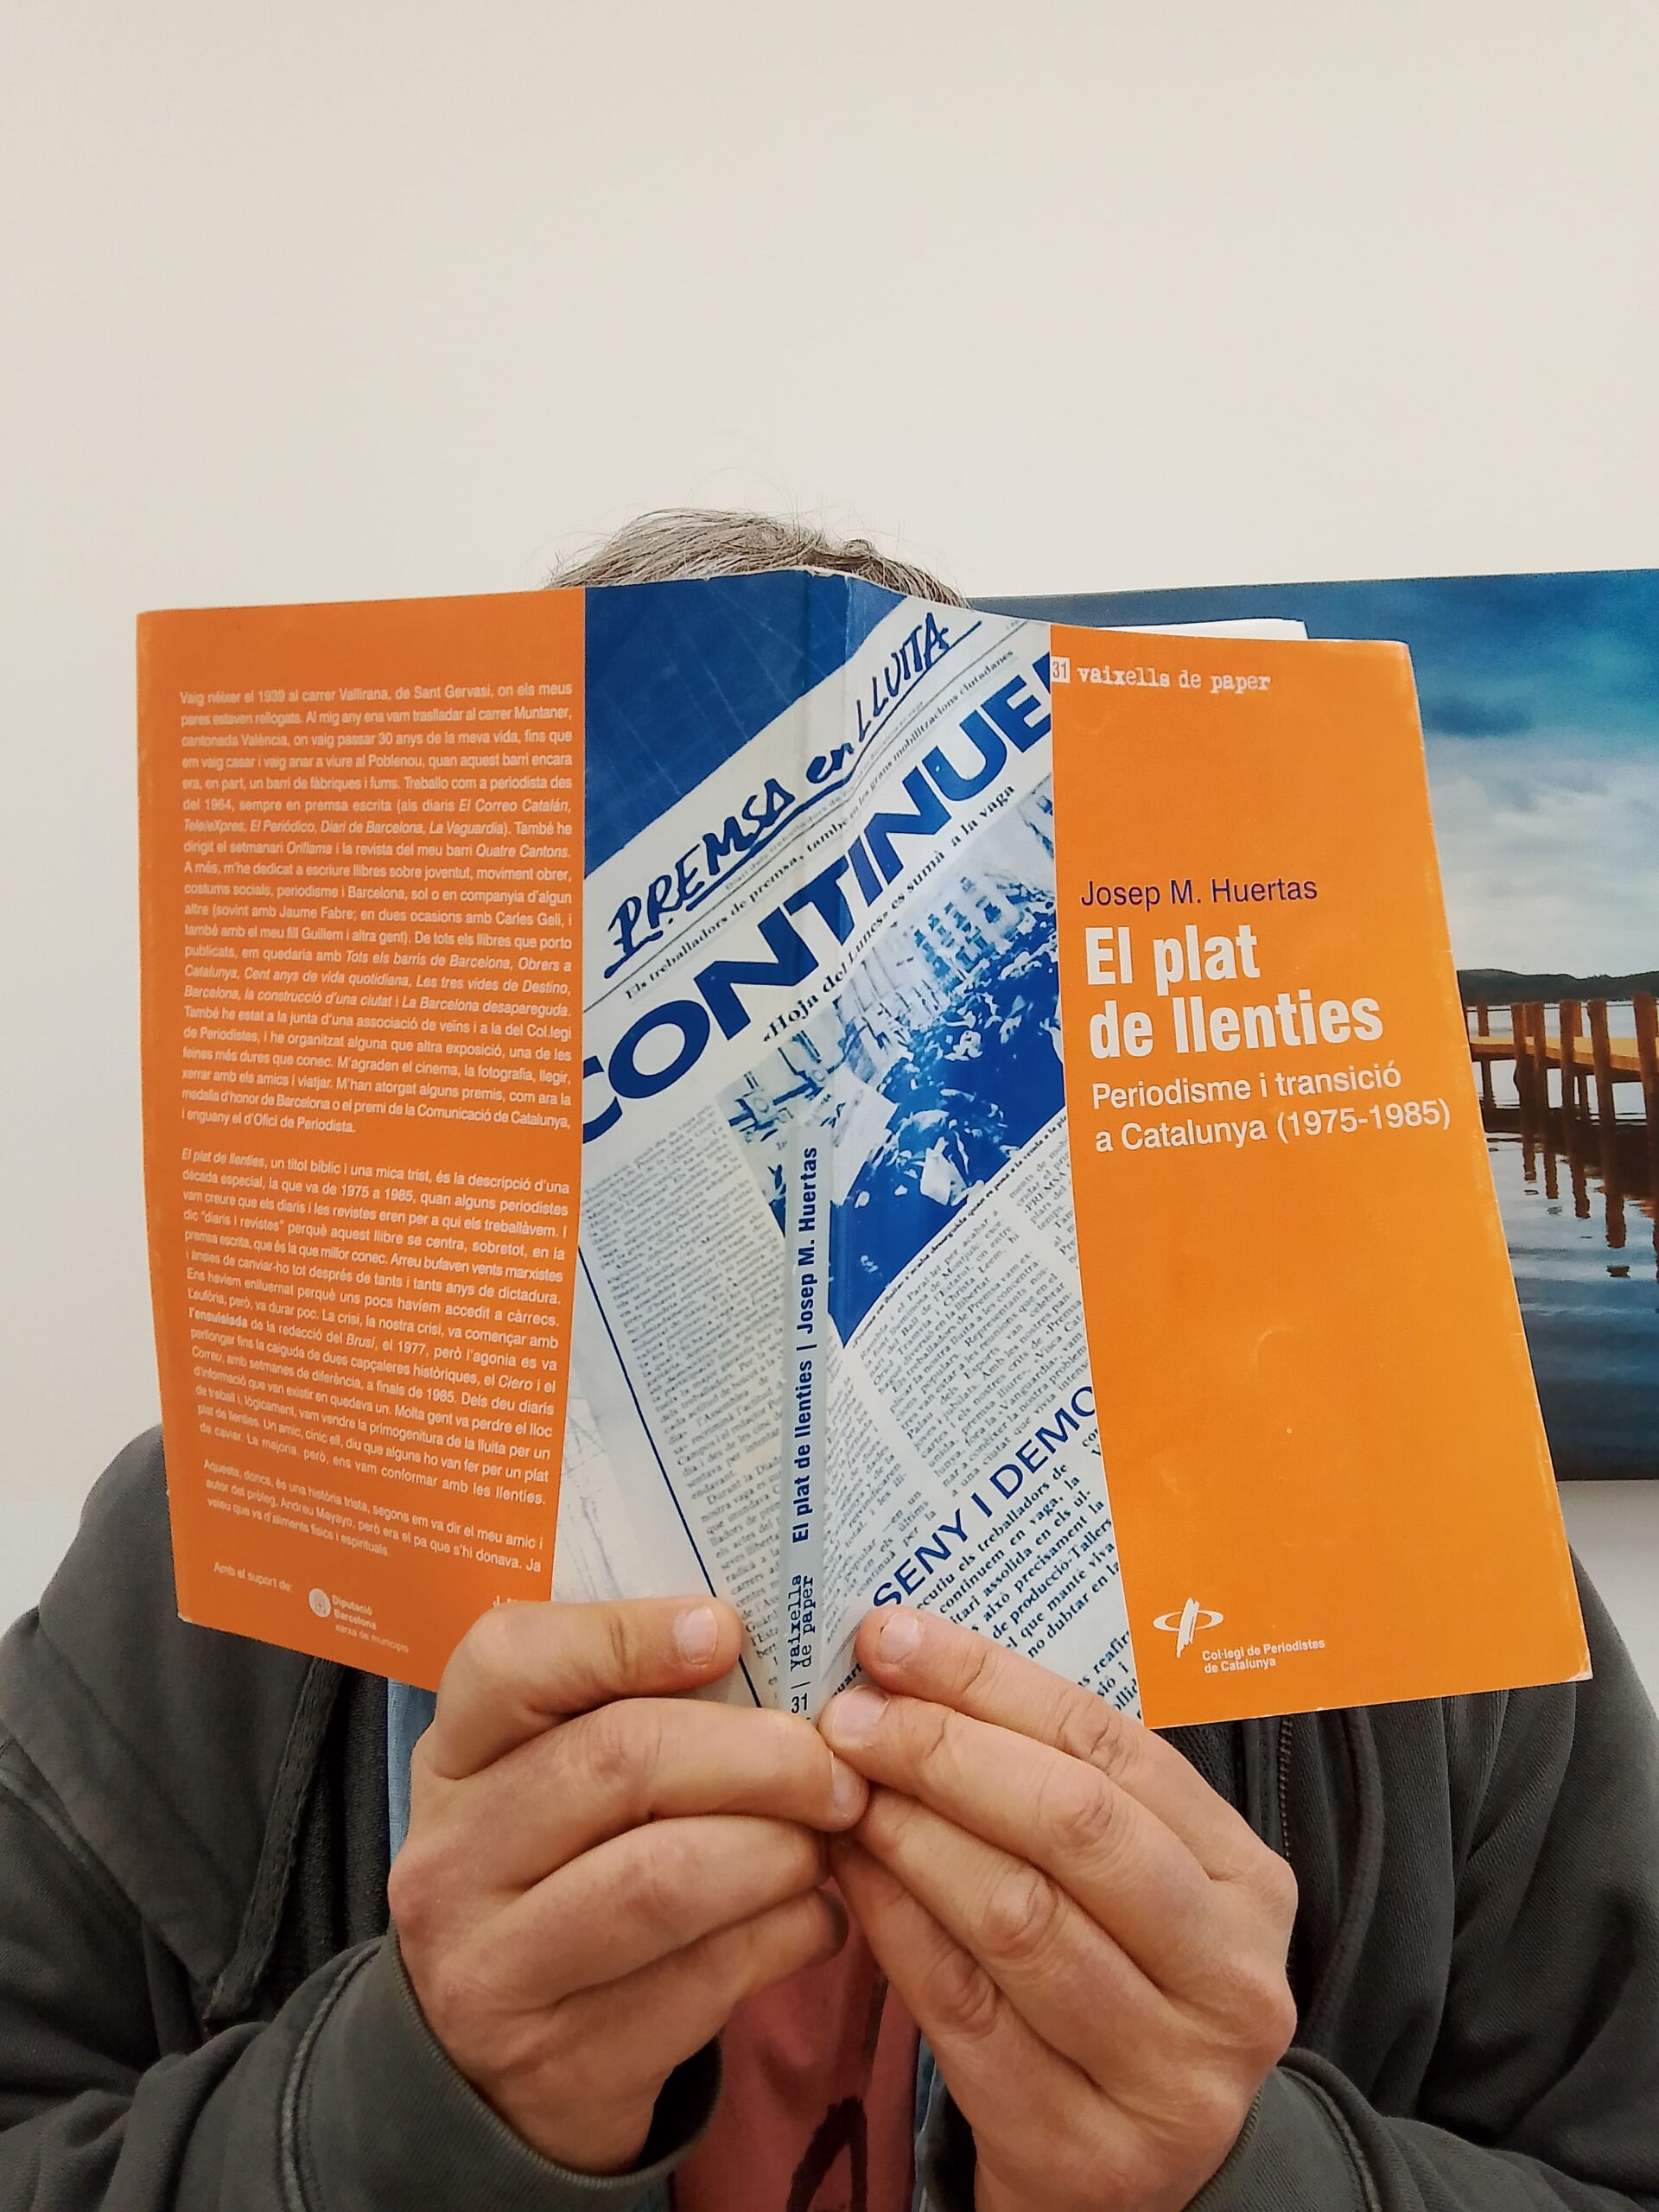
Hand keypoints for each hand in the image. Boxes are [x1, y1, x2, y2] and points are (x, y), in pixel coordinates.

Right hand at [390, 1598, 865, 2173]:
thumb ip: (627, 1709)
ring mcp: (494, 1970)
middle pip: (618, 1761)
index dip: (626, 1635)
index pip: (510, 1662)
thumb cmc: (561, 1875)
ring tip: (827, 1840)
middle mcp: (451, 1859)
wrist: (497, 2070)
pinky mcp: (563, 2063)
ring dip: (779, 1850)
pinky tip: (816, 1917)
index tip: (727, 1632)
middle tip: (833, 1767)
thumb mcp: (552, 1782)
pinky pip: (704, 1979)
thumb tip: (774, 1650)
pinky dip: (787, 1935)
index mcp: (453, 1757)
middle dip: (756, 1755)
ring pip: (666, 1878)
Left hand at [820, 1609, 1296, 2211]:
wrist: (1128, 2174)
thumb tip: (909, 1666)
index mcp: (1249, 1881)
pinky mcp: (1085, 2150)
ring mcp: (1168, 2075)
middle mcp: (1232, 1979)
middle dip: (943, 1753)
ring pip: (1015, 1916)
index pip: (1112, 1747)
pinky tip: (848, 1878)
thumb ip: (1055, 1784)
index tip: (889, 1639)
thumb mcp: (1126, 1881)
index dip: (990, 1682)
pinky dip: (893, 1928)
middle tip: (849, 1719)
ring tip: (840, 1792)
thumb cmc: (1112, 1983)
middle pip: (1073, 1826)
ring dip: (908, 1837)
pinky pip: (965, 2010)